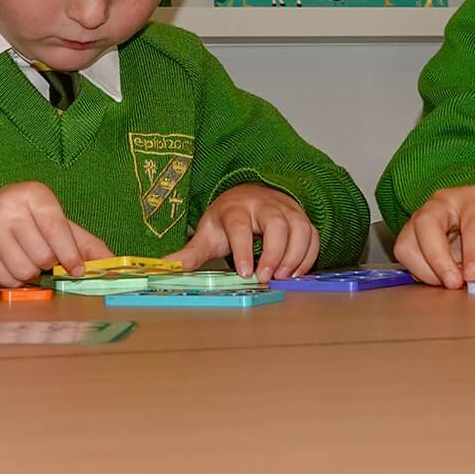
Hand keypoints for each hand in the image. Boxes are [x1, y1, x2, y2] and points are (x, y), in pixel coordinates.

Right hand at [0, 182, 112, 287]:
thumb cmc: (26, 221)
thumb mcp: (55, 222)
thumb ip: (86, 243)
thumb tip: (114, 264)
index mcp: (34, 194)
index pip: (56, 228)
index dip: (70, 253)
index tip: (77, 270)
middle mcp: (9, 207)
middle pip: (42, 255)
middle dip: (48, 264)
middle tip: (42, 256)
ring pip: (24, 270)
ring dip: (31, 274)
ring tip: (25, 259)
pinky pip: (6, 279)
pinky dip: (13, 280)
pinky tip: (9, 264)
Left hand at [164, 183, 318, 280]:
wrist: (248, 196)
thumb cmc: (227, 220)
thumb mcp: (207, 234)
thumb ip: (189, 253)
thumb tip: (162, 267)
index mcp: (235, 209)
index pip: (240, 226)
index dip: (243, 249)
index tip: (245, 273)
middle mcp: (263, 205)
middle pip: (276, 223)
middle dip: (274, 252)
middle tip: (267, 278)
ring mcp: (285, 209)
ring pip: (299, 227)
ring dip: (295, 255)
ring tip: (284, 277)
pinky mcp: (301, 217)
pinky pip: (312, 234)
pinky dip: (309, 255)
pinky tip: (296, 273)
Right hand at [392, 185, 474, 288]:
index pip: (472, 223)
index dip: (472, 252)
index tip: (474, 276)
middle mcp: (443, 203)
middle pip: (428, 223)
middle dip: (438, 258)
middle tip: (453, 284)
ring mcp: (421, 216)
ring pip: (408, 240)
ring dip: (425, 268)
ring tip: (448, 284)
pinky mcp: (410, 233)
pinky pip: (404, 253)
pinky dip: (418, 271)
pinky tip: (438, 279)